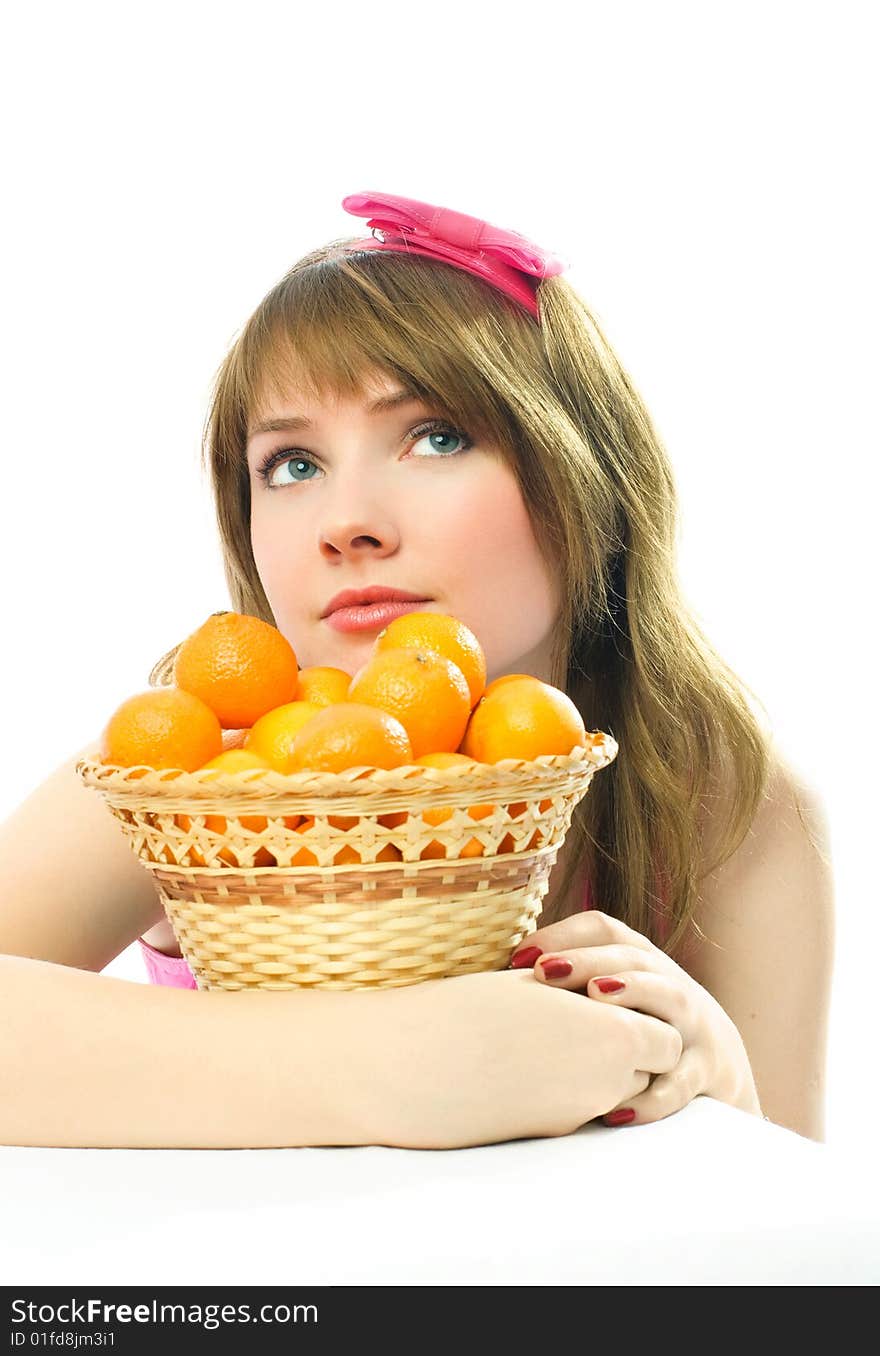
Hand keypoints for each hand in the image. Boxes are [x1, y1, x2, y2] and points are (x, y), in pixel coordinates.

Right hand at [370, 968, 682, 1148]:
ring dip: (601, 1073)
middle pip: (650, 1072)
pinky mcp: (545, 1137)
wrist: (406, 1066)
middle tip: (583, 1022)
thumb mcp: (531, 986)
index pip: (667, 1038)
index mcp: (611, 1036)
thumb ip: (579, 995)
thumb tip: (598, 998)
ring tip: (551, 1044)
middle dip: (630, 1050)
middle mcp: (605, 1084)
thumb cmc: (465, 1011)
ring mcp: (577, 1116)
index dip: (644, 1019)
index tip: (607, 1002)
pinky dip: (568, 1091)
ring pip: (618, 1096)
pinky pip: (579, 1112)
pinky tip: (525, 1069)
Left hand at [510, 911, 760, 1126]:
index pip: (604, 929)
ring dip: (633, 993)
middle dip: (588, 960)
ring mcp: (692, 1025)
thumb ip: (567, 987)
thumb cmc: (642, 1027)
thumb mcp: (614, 998)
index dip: (562, 934)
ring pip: (669, 1000)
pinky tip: (618, 1109)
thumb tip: (489, 987)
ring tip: (596, 997)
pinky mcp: (707, 1071)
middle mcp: (669, 982)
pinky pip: (682, 1082)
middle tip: (545, 971)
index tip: (517, 956)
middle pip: (633, 958)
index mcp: (639, 960)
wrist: (719, 1069)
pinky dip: (653, 1096)